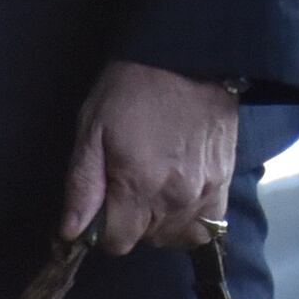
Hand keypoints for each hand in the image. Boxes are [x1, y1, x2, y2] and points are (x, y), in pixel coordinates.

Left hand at [56, 60, 239, 253]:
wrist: (188, 55)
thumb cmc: (133, 88)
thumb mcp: (93, 128)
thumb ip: (82, 185)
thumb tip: (72, 232)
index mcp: (139, 186)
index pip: (117, 243)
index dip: (103, 228)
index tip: (103, 203)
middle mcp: (176, 197)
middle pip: (146, 240)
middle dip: (132, 221)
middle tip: (127, 183)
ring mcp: (206, 190)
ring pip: (177, 235)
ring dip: (161, 222)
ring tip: (155, 189)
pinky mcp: (225, 179)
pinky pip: (209, 224)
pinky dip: (192, 220)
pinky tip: (180, 198)